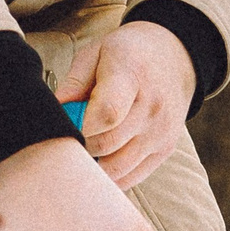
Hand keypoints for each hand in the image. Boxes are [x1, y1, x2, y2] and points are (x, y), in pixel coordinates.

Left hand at [58, 23, 195, 190]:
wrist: (174, 59)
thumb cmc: (128, 54)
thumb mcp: (97, 52)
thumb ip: (74, 82)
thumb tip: (55, 111)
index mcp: (131, 74)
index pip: (107, 113)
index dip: (80, 126)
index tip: (69, 122)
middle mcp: (152, 106)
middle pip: (107, 144)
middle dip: (81, 144)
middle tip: (72, 134)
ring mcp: (161, 132)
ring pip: (117, 167)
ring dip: (94, 163)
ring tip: (86, 145)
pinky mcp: (164, 150)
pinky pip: (130, 177)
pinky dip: (109, 175)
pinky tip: (101, 158)